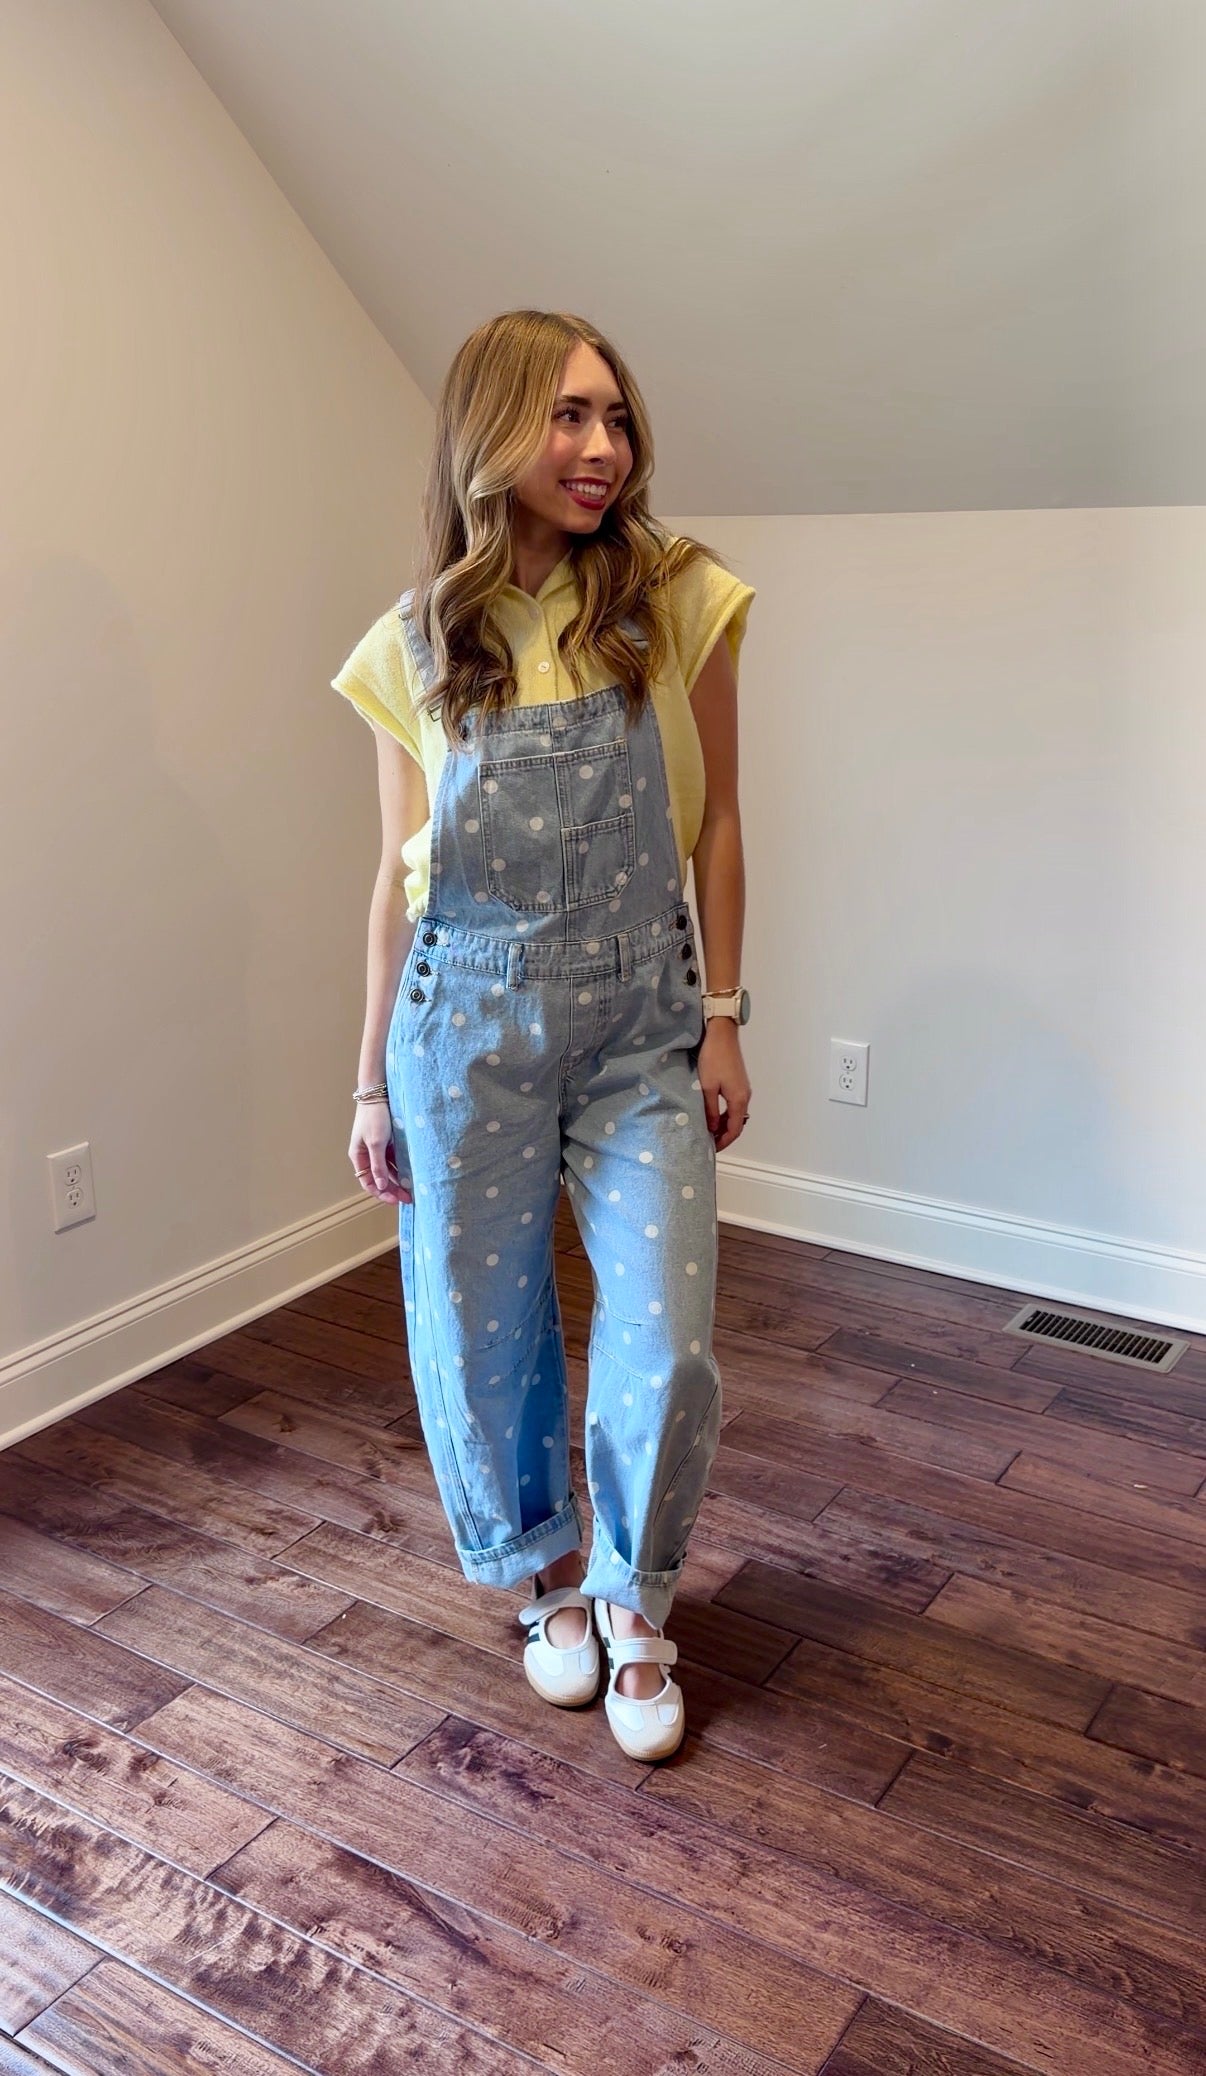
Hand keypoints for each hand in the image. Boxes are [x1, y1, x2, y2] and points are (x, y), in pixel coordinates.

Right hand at [348, 1099, 412, 1204]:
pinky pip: (393, 1161)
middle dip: (391, 1189)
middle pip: (378, 1179)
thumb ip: (378, 1165)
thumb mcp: (376, 1143)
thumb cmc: (374, 1117)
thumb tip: (380, 1186)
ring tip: (411, 1189)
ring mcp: (377, 1149)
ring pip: (387, 1171)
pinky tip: (410, 1174)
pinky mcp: (386, 1142)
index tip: (395, 1200)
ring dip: (397, 1181)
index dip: (381, 1193)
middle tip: (407, 1198)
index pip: (368, 1182)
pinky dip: (400, 1169)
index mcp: (358, 1157)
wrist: (378, 1094)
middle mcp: (366, 1155)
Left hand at [698, 1021, 750, 1151]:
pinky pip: (734, 1105)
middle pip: (737, 1123)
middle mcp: (745, 1096)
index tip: (712, 1149)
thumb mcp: (707, 1087)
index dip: (724, 1142)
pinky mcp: (739, 1082)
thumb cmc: (713, 1059)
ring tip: (709, 1131)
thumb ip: (709, 1110)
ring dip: (724, 1124)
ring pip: (735, 1114)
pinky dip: (725, 1114)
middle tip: (708, 1142)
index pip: (734, 1129)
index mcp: (739, 1099)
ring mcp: (743, 1088)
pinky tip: (713, 1114)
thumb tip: (711, 1128)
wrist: (722, 1035)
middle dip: (724, 1135)